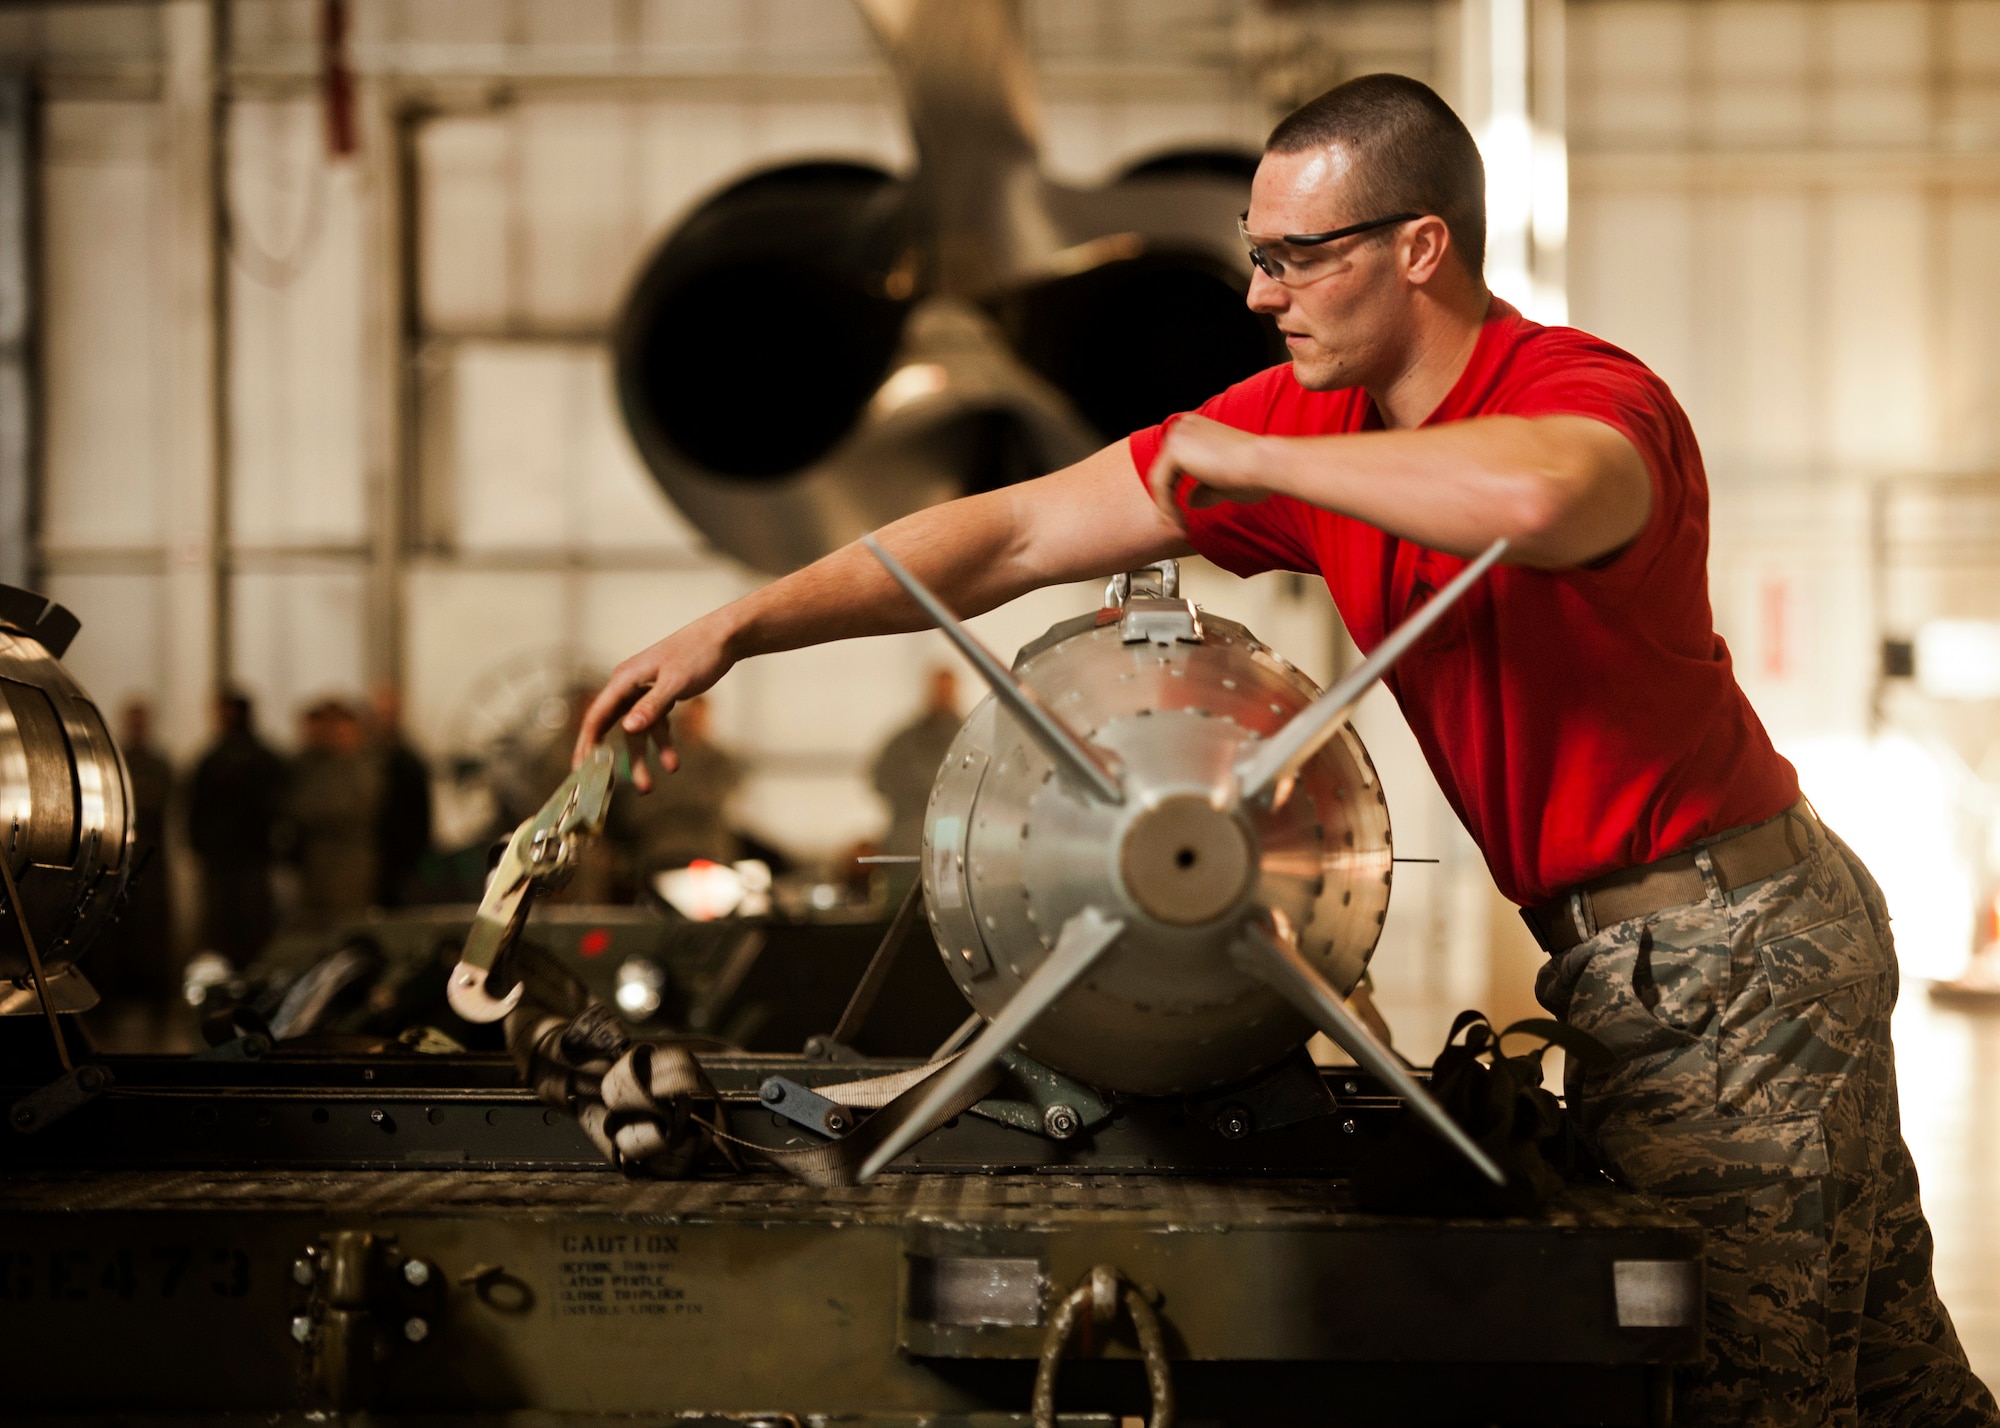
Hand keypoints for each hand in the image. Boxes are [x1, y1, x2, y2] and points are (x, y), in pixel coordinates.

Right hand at [573, 616, 730, 790]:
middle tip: (605, 786)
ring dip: (644, 757)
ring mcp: (644, 690)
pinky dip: (663, 744)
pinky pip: (655, 725)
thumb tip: (628, 728)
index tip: (579, 768)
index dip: (586, 743)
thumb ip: (652, 706)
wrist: (723, 639)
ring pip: (637, 731)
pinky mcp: (661, 695)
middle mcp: (629, 685)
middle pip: (614, 727)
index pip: (597, 715)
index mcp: (625, 679)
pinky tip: (672, 764)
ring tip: (649, 788)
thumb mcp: (675, 682)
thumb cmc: (698, 654)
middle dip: (612, 758)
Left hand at [1143, 414, 1275, 531]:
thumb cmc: (1255, 473)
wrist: (1265, 464)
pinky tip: (1179, 521)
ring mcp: (1179, 435)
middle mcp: (1186, 426)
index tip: (1184, 519)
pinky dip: (1167, 506)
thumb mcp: (1225, 485)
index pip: (1176, 464)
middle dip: (1168, 501)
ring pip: (1160, 478)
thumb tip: (1190, 501)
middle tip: (1178, 527)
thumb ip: (1205, 490)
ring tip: (1181, 528)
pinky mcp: (1175, 449)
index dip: (1175, 494)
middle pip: (1165, 470)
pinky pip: (1160, 484)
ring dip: (1168, 507)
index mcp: (1198, 428)